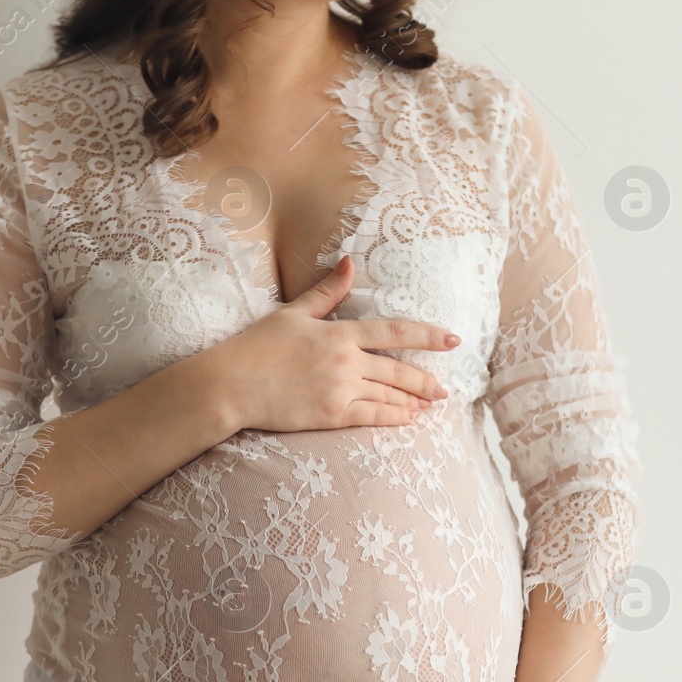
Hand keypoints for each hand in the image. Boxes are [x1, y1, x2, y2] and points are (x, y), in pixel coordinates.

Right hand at [211, 256, 458, 432]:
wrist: (230, 384)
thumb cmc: (257, 346)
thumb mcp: (293, 313)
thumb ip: (327, 291)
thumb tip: (349, 262)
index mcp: (339, 333)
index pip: (394, 333)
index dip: (427, 336)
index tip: (452, 339)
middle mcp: (345, 361)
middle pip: (398, 370)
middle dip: (425, 379)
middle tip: (444, 387)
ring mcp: (340, 390)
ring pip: (389, 395)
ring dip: (414, 400)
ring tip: (432, 404)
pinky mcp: (331, 416)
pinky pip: (372, 417)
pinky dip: (394, 417)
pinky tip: (409, 418)